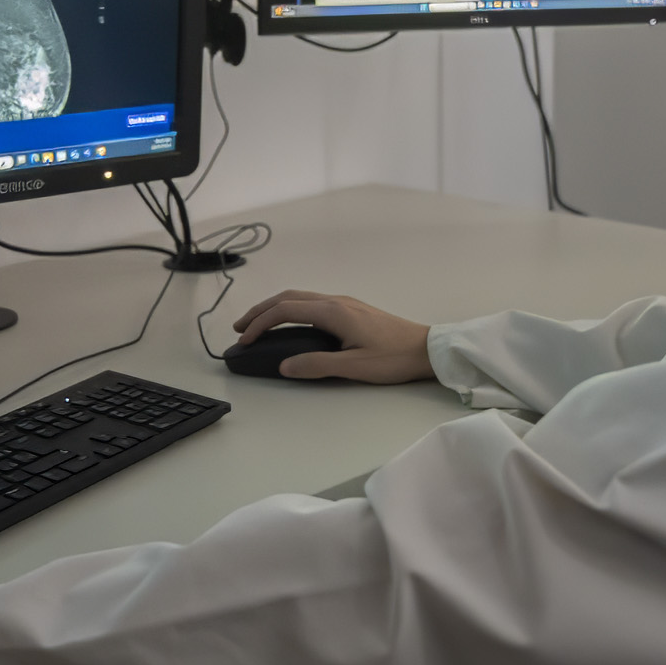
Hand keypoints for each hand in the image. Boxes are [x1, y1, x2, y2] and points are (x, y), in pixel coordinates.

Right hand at [233, 290, 434, 382]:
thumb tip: (284, 366)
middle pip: (288, 297)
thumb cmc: (392, 358)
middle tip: (240, 329)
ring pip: (300, 298)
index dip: (259, 323)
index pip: (284, 310)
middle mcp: (335, 301)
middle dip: (260, 311)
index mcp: (332, 311)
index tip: (244, 340)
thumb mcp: (353, 366)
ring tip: (258, 325)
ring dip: (275, 308)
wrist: (425, 349)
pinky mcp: (351, 309)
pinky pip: (312, 303)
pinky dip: (291, 310)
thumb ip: (316, 365)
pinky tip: (291, 324)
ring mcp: (344, 303)